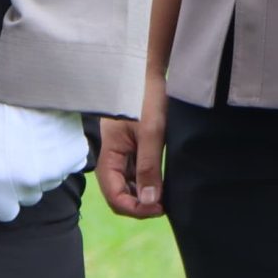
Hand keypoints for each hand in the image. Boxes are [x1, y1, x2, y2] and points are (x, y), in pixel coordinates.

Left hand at [0, 102, 89, 223]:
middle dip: (20, 183)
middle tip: (17, 154)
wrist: (34, 87)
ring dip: (40, 170)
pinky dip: (58, 158)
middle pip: (27, 198)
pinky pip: (65, 169)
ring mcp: (56, 171)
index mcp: (2, 179)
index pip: (5, 214)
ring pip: (46, 184)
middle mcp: (30, 181)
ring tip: (33, 142)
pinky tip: (50, 138)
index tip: (1, 185)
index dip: (1, 200)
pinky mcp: (74, 159)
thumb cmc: (1, 116)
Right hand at [95, 73, 168, 219]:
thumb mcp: (151, 132)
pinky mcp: (132, 146)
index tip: (159, 207)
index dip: (135, 208)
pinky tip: (163, 179)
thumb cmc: (146, 95)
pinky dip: (147, 181)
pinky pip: (135, 172)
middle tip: (165, 204)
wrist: (147, 69)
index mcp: (110, 152)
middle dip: (139, 204)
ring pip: (128, 185)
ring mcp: (122, 151)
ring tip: (166, 193)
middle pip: (118, 193)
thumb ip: (148, 167)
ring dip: (143, 194)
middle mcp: (113, 155)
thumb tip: (149, 201)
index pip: (114, 195)